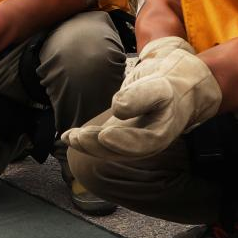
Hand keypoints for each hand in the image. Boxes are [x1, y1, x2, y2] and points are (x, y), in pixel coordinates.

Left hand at [62, 36, 221, 159]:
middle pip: (120, 150)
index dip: (123, 142)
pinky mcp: (118, 136)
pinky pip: (101, 142)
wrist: (170, 91)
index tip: (104, 134)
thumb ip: (141, 97)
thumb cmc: (165, 89)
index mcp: (161, 134)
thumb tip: (117, 107)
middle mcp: (144, 144)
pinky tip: (67, 136)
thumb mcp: (159, 87)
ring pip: (108, 149)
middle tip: (78, 137)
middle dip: (98, 146)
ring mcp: (130, 142)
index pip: (142, 143)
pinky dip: (84, 140)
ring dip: (87, 145)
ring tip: (70, 137)